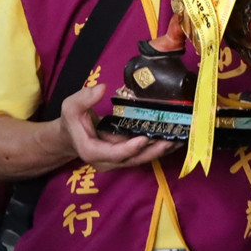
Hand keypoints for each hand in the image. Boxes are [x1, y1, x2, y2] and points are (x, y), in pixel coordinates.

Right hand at [60, 81, 177, 168]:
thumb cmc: (72, 121)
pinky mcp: (126, 156)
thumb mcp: (71, 106)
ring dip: (160, 150)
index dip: (129, 148)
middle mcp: (107, 161)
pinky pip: (143, 154)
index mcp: (91, 151)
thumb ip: (84, 98)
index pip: (113, 153)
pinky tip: (174, 139)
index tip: (144, 138)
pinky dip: (158, 147)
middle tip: (171, 140)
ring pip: (141, 159)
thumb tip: (101, 88)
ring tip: (179, 139)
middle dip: (153, 151)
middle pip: (133, 159)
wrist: (71, 135)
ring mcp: (117, 161)